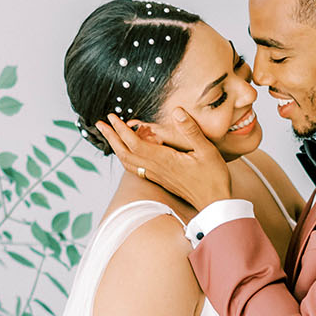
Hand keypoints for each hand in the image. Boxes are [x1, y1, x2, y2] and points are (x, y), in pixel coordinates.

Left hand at [95, 109, 232, 210]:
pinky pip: (137, 169)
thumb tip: (177, 111)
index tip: (112, 117)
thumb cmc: (213, 178)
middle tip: (100, 124)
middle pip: (126, 153)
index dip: (121, 130)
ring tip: (109, 136)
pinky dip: (127, 158)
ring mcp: (157, 176)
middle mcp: (157, 169)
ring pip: (129, 162)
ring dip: (117, 148)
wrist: (214, 205)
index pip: (135, 143)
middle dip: (111, 137)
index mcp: (164, 160)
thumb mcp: (207, 150)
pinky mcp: (160, 180)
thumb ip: (190, 130)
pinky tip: (128, 153)